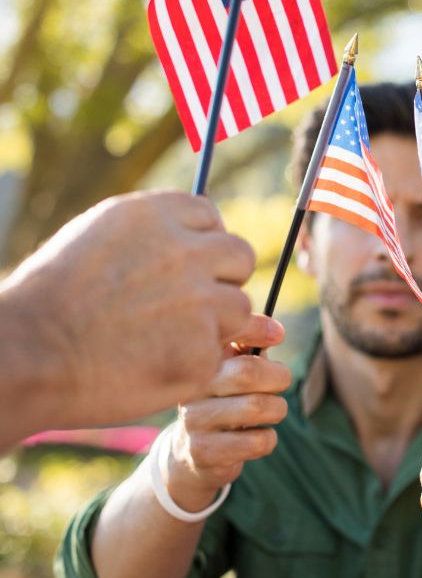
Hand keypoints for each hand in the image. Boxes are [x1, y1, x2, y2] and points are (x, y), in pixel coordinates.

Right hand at [0, 191, 256, 429]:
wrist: (25, 355)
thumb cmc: (52, 300)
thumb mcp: (96, 240)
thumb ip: (156, 237)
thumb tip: (212, 240)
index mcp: (154, 214)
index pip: (209, 216)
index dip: (198, 244)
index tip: (177, 268)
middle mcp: (185, 250)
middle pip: (237, 255)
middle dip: (220, 279)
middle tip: (181, 305)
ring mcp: (200, 299)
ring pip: (240, 306)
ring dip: (214, 324)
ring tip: (161, 338)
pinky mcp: (203, 347)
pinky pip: (221, 350)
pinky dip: (197, 360)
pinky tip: (156, 362)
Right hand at [162, 315, 290, 508]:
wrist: (190, 456)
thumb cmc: (222, 404)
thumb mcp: (229, 372)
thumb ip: (249, 347)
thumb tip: (276, 332)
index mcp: (200, 364)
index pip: (231, 339)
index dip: (259, 336)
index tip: (274, 344)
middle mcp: (192, 389)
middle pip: (248, 372)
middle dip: (278, 378)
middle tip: (279, 386)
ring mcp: (194, 422)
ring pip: (257, 407)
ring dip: (276, 410)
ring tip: (268, 413)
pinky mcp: (204, 452)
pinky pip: (257, 441)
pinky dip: (268, 439)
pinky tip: (254, 438)